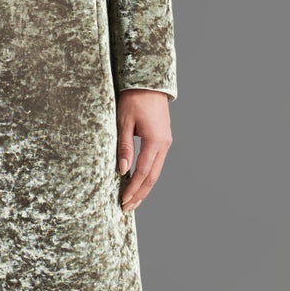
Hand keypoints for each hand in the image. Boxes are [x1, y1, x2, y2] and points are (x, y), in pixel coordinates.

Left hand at [116, 89, 171, 210]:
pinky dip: (147, 175)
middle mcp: (164, 144)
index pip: (143, 172)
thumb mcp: (124, 122)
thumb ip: (124, 147)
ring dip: (144, 187)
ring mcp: (166, 142)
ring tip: (132, 201)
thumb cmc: (133, 99)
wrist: (149, 82)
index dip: (133, 189)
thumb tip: (123, 170)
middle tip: (127, 208)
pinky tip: (139, 183)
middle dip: (140, 194)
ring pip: (156, 171)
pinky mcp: (163, 139)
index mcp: (155, 140)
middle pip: (153, 177)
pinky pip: (156, 162)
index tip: (123, 201)